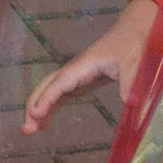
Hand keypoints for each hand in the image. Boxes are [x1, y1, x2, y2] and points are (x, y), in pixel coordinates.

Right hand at [22, 0, 158, 133]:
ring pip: (50, 91)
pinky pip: (60, 95)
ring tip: (31, 131)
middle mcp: (75, 70)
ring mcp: (75, 75)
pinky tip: (46, 123)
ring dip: (39, 109)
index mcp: (84, 65)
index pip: (60, 82)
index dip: (47, 98)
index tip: (36, 114)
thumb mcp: (134, 64)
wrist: (132, 31)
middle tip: (27, 129)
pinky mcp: (80, 81)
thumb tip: (130, 103)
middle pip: (47, 86)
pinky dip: (50, 108)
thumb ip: (131, 83)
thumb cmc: (132, 44)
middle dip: (34, 105)